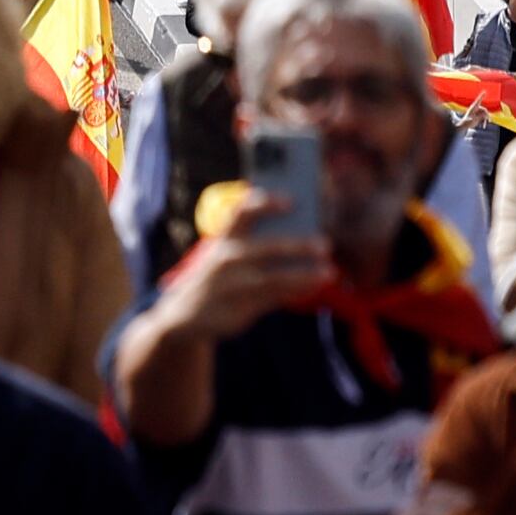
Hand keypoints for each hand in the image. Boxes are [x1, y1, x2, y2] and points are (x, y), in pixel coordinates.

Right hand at [164, 213, 336, 345]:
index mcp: (221, 240)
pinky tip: (313, 286)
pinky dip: (296, 292)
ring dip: (304, 275)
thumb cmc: (215, 276)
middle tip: (325, 243)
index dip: (265, 204)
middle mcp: (225, 259)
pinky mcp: (240, 309)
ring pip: (274, 278)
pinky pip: (275, 299)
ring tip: (329, 271)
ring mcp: (233, 285)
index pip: (242, 214)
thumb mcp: (222, 254)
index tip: (291, 201)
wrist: (186, 314)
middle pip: (265, 248)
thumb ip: (251, 243)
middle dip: (296, 245)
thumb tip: (296, 233)